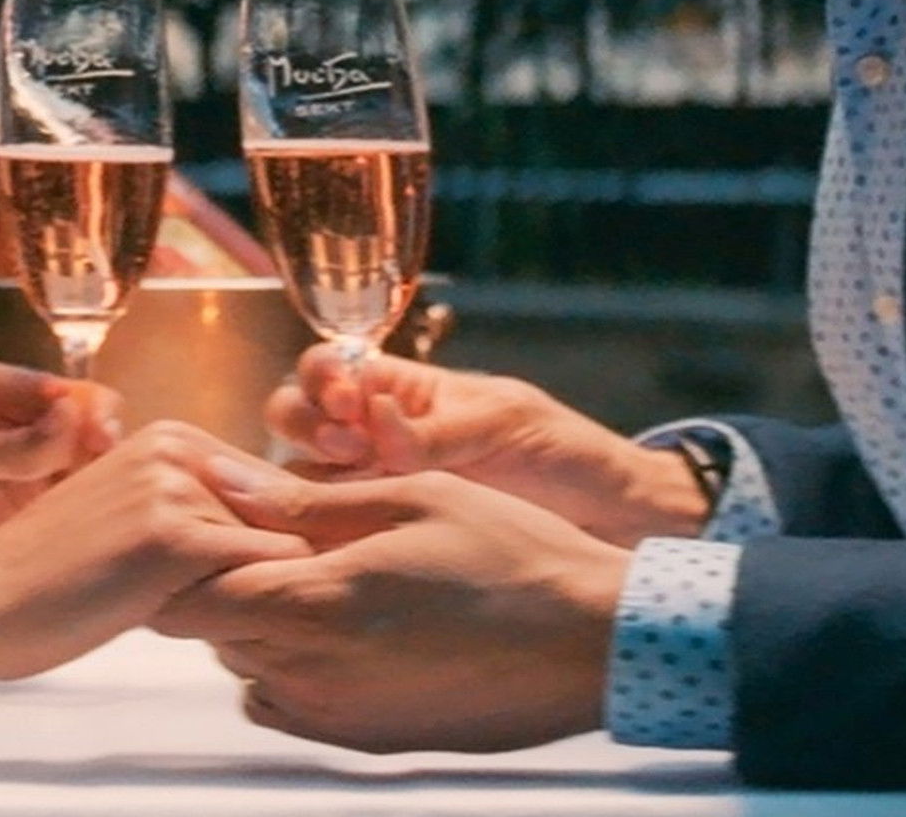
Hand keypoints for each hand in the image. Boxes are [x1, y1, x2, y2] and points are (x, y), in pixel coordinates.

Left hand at [0, 353, 118, 552]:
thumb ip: (6, 445)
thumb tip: (76, 416)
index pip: (48, 386)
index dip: (83, 409)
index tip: (105, 439)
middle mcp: (7, 411)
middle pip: (75, 416)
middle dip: (99, 440)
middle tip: (114, 474)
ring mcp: (21, 456)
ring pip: (82, 455)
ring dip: (100, 474)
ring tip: (117, 501)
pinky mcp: (29, 498)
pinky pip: (72, 492)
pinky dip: (89, 503)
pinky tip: (102, 520)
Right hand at [0, 421, 309, 683]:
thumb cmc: (55, 578)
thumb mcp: (136, 523)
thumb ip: (201, 514)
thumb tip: (293, 537)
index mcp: (171, 436)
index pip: (270, 492)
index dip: (261, 546)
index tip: (208, 580)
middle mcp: (180, 445)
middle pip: (282, 518)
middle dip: (260, 566)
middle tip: (181, 598)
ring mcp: (176, 486)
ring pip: (278, 549)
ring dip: (246, 589)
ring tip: (167, 606)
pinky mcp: (176, 536)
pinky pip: (266, 574)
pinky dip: (248, 606)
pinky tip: (179, 618)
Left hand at [155, 467, 627, 752]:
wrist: (592, 644)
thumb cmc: (510, 553)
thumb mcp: (408, 497)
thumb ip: (303, 501)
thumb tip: (222, 480)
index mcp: (315, 604)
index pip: (188, 595)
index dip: (190, 553)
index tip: (221, 517)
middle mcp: (312, 673)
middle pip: (212, 631)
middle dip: (225, 581)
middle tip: (281, 536)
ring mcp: (337, 716)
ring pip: (249, 667)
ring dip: (262, 623)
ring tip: (324, 579)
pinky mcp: (366, 741)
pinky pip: (287, 706)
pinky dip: (291, 671)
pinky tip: (346, 631)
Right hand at [268, 348, 708, 545]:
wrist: (606, 521)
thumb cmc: (562, 455)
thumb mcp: (502, 425)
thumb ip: (435, 431)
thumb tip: (375, 418)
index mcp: (406, 391)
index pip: (333, 367)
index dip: (324, 377)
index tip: (349, 401)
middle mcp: (378, 437)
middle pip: (299, 416)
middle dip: (305, 420)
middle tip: (346, 441)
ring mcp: (378, 489)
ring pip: (305, 473)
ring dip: (309, 473)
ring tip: (350, 483)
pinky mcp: (387, 537)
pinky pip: (331, 528)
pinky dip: (319, 526)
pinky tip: (336, 531)